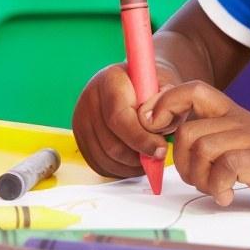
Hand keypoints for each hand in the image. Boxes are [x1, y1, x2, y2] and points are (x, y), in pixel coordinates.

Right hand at [72, 62, 178, 178]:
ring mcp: (81, 118)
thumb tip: (155, 125)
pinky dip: (120, 169)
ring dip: (131, 165)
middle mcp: (90, 98)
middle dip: (138, 156)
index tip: (160, 149)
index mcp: (111, 80)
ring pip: (105, 158)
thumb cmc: (156, 86)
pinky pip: (98, 164)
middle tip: (158, 155)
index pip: (119, 117)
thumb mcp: (169, 86)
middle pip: (111, 143)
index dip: (141, 139)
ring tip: (149, 156)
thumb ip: (167, 104)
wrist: (139, 84)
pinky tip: (136, 159)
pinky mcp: (80, 136)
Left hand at [150, 81, 249, 213]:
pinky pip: (228, 165)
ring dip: (199, 178)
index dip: (165, 104)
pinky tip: (227, 198)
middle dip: (181, 162)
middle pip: (187, 130)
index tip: (157, 128)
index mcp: (237, 116)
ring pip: (202, 147)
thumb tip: (183, 153)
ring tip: (217, 192)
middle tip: (199, 181)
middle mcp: (243, 123)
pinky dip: (218, 186)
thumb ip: (222, 142)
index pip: (192, 91)